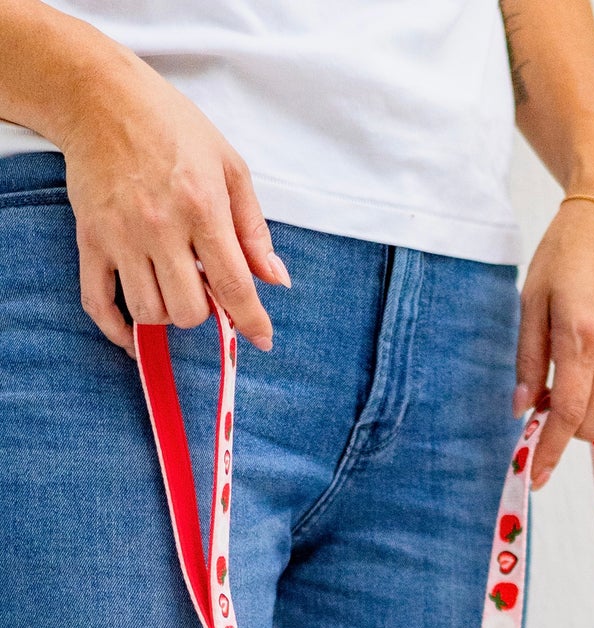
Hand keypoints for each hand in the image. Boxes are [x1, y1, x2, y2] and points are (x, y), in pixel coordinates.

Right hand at [58, 46, 287, 354]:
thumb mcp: (229, 166)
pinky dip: (117, 330)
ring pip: (149, 313)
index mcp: (201, 207)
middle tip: (203, 286)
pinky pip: (98, 303)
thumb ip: (254, 229)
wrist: (101, 97)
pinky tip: (134, 335)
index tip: (261, 338)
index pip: (232, 285)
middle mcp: (159, 227)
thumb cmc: (172, 127)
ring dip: (167, 314)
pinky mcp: (89, 238)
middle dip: (204, 311)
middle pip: (188, 310)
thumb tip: (276, 281)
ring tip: (173, 287)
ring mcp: (120, 236)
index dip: (251, 321)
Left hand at [515, 194, 593, 487]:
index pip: (568, 413)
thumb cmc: (566, 249)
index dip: (550, 450)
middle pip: (593, 422)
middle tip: (548, 404)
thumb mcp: (532, 299)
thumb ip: (529, 358)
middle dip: (567, 429)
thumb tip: (523, 408)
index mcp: (581, 336)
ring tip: (575, 394)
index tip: (536, 475)